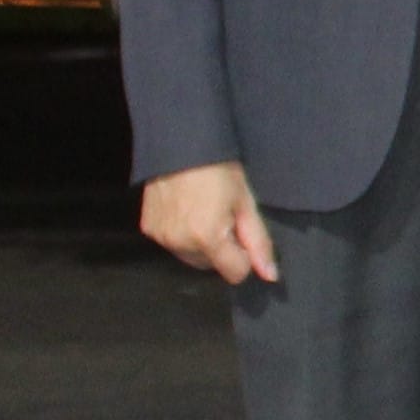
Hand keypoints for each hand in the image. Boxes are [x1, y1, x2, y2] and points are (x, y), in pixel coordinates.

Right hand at [140, 160, 279, 285]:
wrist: (180, 145)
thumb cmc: (220, 170)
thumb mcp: (246, 203)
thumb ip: (258, 242)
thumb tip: (270, 275)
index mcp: (208, 238)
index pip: (235, 273)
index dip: (244, 256)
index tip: (241, 231)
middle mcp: (180, 243)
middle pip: (212, 266)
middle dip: (222, 249)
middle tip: (223, 216)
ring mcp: (161, 237)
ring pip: (192, 257)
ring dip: (202, 244)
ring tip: (205, 211)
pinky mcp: (148, 228)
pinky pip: (173, 244)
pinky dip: (182, 235)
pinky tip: (187, 210)